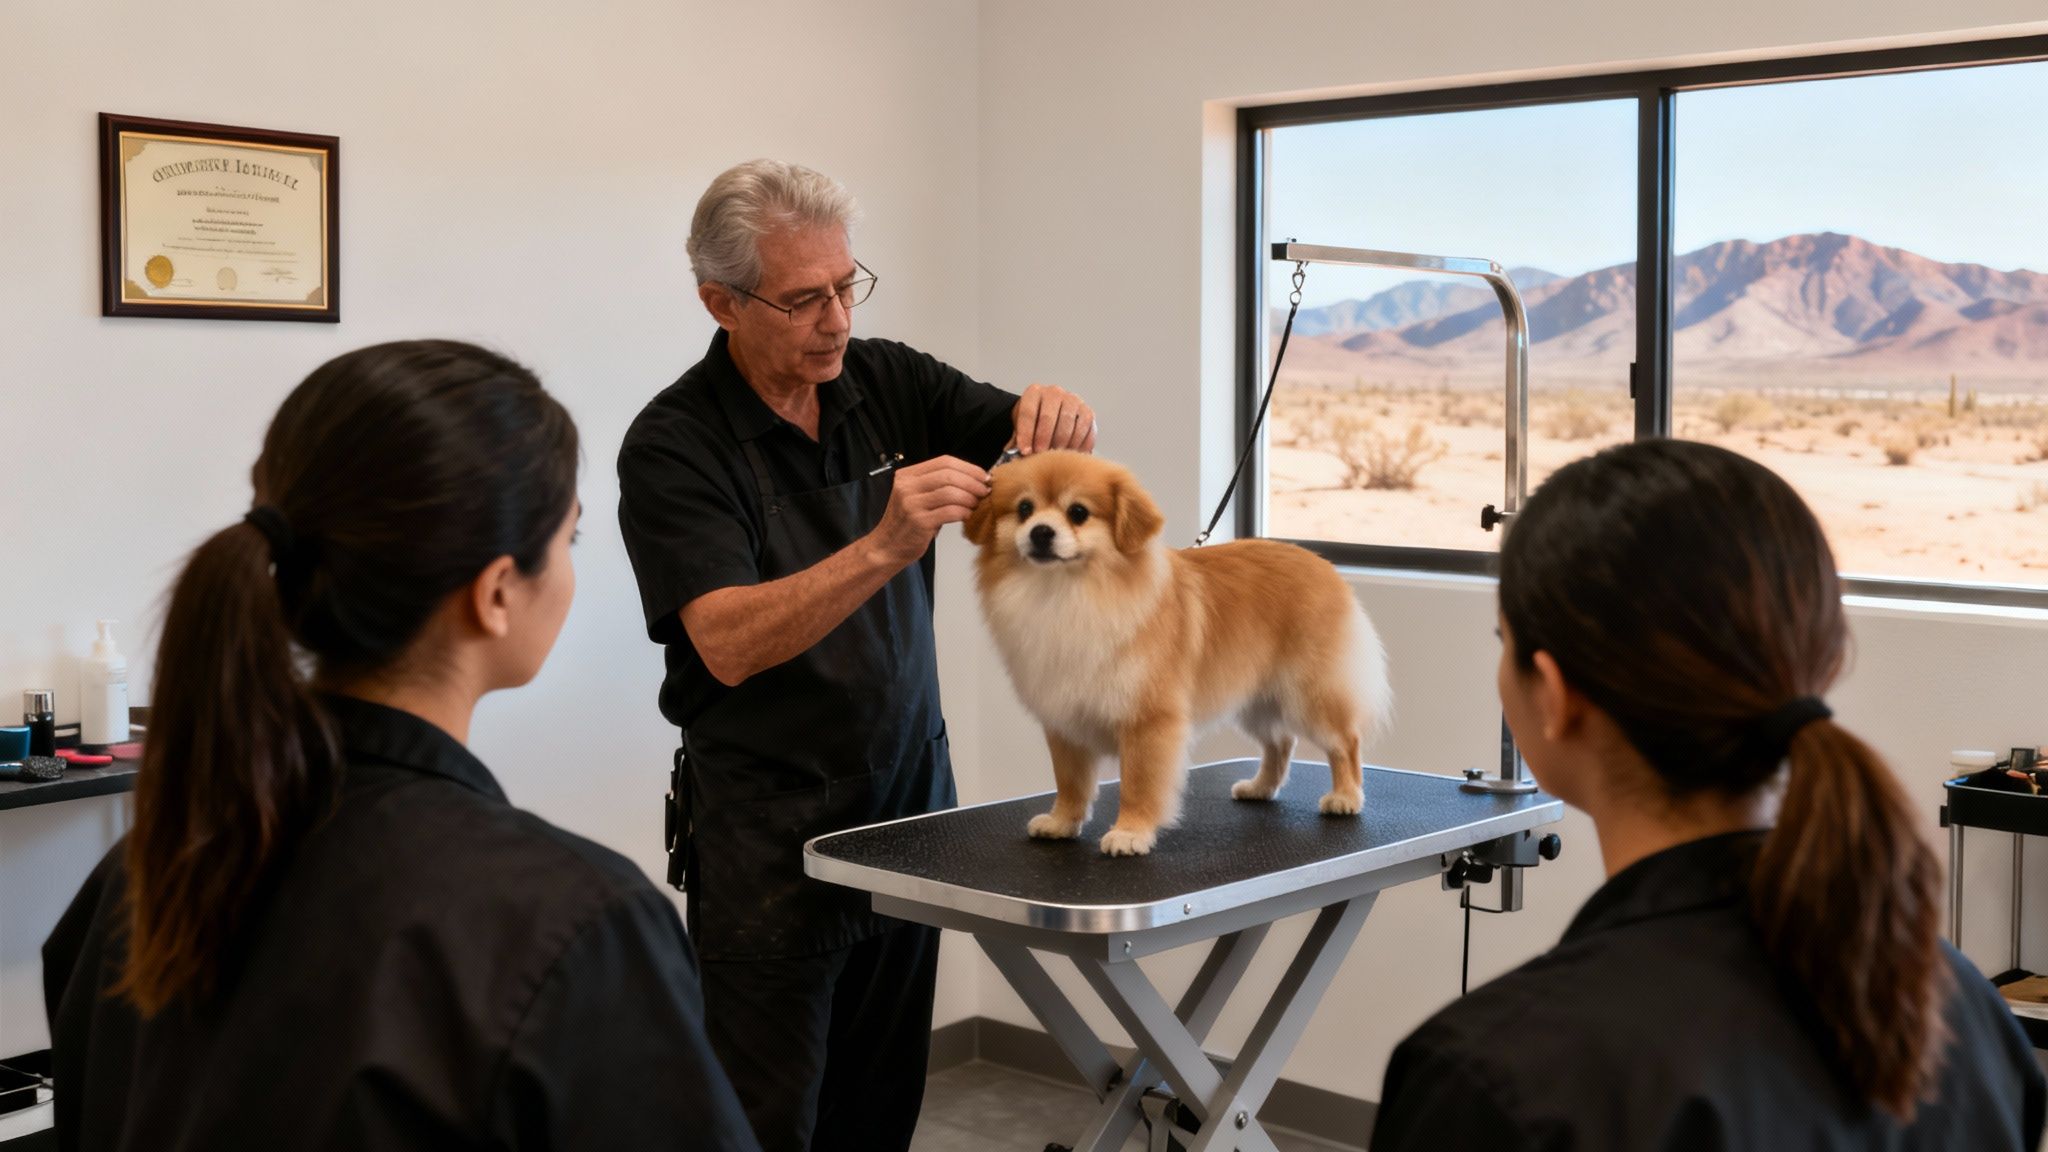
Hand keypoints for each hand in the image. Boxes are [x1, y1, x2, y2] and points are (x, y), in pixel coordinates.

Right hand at [868, 456, 991, 566]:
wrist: (886, 547)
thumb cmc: (906, 523)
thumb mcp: (916, 497)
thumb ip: (937, 486)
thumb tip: (973, 480)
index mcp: (907, 475)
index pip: (944, 461)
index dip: (968, 467)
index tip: (982, 476)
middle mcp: (907, 486)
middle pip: (949, 474)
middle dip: (972, 482)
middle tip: (985, 490)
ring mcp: (912, 504)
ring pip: (951, 492)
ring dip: (970, 498)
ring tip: (977, 504)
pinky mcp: (919, 521)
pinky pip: (950, 511)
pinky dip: (964, 512)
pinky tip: (967, 515)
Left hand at [1012, 384, 1096, 455]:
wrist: (1051, 418)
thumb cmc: (1034, 424)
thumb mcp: (1021, 428)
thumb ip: (1018, 440)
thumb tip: (1013, 454)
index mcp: (1033, 393)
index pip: (1028, 412)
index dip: (1026, 433)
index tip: (1025, 451)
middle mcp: (1054, 392)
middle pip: (1048, 416)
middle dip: (1043, 438)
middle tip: (1041, 454)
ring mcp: (1073, 400)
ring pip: (1067, 421)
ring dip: (1061, 442)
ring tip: (1056, 456)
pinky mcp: (1087, 411)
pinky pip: (1085, 427)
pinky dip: (1080, 442)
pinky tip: (1073, 453)